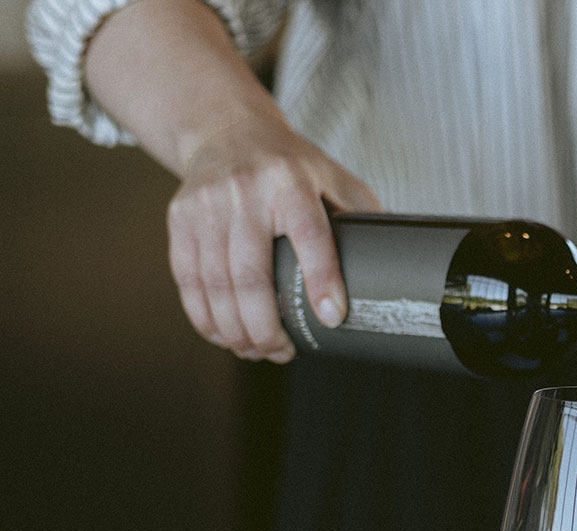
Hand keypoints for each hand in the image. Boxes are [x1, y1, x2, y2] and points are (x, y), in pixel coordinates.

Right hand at [167, 114, 379, 361]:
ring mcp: (206, 205)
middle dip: (266, 327)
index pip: (309, 235)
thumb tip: (396, 264)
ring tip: (257, 351)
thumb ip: (361, 217)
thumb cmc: (290, 165)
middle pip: (251, 275)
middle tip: (283, 352)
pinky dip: (204, 316)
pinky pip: (188, 279)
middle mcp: (244, 192)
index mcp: (291, 182)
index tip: (333, 317)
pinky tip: (224, 335)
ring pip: (216, 284)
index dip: (321, 280)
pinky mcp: (180, 218)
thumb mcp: (333, 177)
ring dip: (236, 330)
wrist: (226, 131)